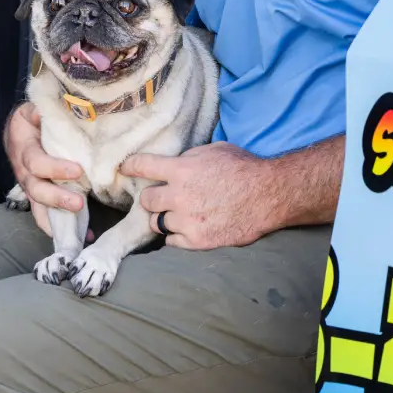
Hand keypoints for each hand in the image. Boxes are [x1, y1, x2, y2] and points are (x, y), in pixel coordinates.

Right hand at [4, 103, 92, 239]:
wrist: (21, 126)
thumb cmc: (35, 116)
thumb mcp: (36, 108)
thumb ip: (44, 110)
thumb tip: (58, 107)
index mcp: (24, 146)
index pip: (35, 161)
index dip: (53, 168)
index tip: (76, 171)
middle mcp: (24, 169)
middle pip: (35, 188)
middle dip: (56, 198)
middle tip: (79, 203)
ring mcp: (30, 183)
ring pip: (38, 204)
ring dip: (58, 216)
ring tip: (81, 227)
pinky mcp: (38, 192)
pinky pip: (43, 212)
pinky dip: (57, 225)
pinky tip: (80, 236)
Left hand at [119, 142, 274, 249]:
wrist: (268, 195)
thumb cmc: (244, 168)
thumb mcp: (215, 150)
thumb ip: (189, 157)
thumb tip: (173, 164)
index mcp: (182, 169)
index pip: (143, 166)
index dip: (130, 167)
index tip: (124, 169)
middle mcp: (179, 196)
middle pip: (146, 201)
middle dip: (151, 198)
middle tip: (160, 198)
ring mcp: (187, 221)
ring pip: (156, 223)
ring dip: (163, 218)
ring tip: (176, 215)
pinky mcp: (197, 240)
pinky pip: (171, 242)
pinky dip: (176, 236)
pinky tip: (188, 228)